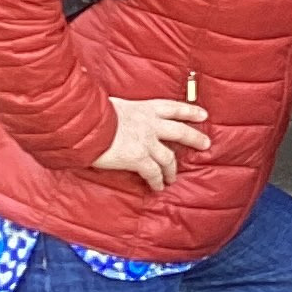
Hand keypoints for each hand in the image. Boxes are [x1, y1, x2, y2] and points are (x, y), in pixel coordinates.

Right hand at [92, 96, 210, 189]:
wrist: (86, 124)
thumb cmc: (93, 112)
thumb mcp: (113, 105)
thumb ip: (122, 112)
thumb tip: (116, 114)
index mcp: (144, 108)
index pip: (173, 107)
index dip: (190, 111)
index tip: (203, 114)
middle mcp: (150, 124)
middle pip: (180, 131)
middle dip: (195, 138)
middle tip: (205, 144)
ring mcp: (146, 142)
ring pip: (169, 157)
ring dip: (172, 169)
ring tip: (173, 178)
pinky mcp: (138, 158)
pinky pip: (153, 173)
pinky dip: (157, 181)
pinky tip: (158, 187)